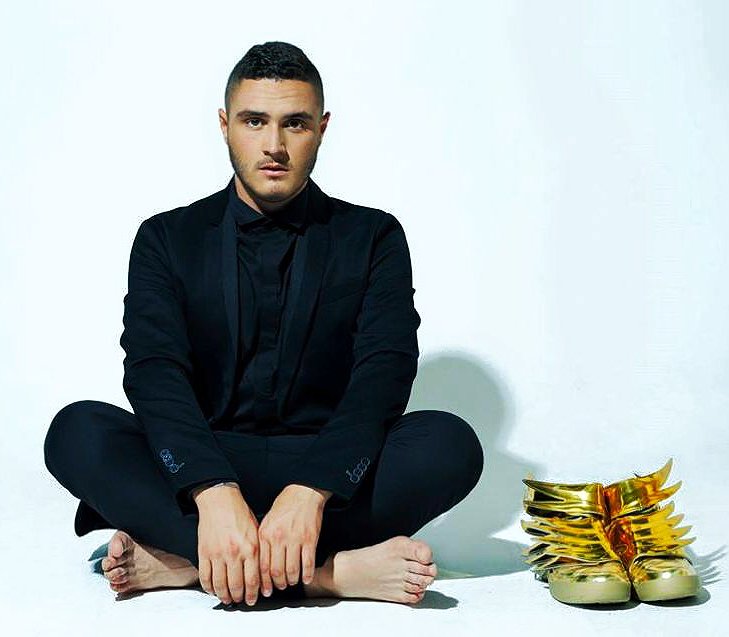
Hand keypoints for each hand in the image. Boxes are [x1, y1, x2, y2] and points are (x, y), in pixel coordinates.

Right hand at [195, 484, 261, 605]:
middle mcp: (235, 553)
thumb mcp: (257, 532)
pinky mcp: (204, 553)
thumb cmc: (240, 515)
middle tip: (240, 601)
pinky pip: (205, 578)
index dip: (253, 595)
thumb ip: (259, 553)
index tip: (253, 600)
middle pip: (236, 586)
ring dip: (224, 596)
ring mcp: (218, 554)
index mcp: (251, 548)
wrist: (220, 501)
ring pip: (220, 586)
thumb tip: (261, 575)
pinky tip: (213, 590)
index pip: (253, 581)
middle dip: (239, 598)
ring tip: (227, 598)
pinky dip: (209, 588)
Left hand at [257, 484, 327, 593]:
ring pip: (292, 570)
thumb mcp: (267, 521)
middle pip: (276, 571)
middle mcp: (279, 538)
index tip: (265, 589)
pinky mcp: (310, 539)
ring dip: (292, 581)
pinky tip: (306, 578)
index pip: (262, 566)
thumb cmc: (285, 505)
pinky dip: (307, 575)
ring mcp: (295, 539)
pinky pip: (308, 563)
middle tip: (280, 587)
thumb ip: (263, 541)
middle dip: (278, 584)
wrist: (303, 492)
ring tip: (292, 582)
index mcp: (266, 534)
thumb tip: (260, 564)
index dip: (264, 581)